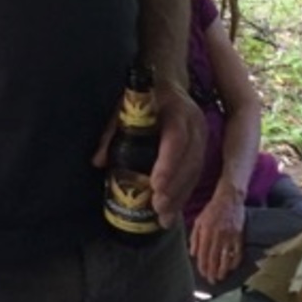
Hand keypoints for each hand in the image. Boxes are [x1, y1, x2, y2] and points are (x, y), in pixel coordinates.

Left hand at [93, 78, 203, 228]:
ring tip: (163, 216)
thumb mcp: (125, 106)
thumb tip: (98, 161)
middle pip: (189, 160)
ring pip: (195, 170)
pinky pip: (197, 174)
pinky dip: (184, 193)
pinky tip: (172, 210)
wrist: (169, 84)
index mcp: (176, 109)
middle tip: (158, 207)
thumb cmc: (144, 97)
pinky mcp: (203, 149)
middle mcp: (194, 124)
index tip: (156, 185)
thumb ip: (111, 132)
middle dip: (174, 187)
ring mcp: (202, 137)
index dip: (168, 163)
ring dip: (180, 196)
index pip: (176, 138)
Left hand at [189, 189, 245, 282]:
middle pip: (214, 258)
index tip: (202, 274)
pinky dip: (235, 262)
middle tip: (211, 281)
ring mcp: (230, 236)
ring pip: (226, 258)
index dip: (203, 265)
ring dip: (222, 270)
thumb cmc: (211, 210)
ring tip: (220, 278)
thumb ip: (195, 237)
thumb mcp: (199, 220)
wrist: (229, 199)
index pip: (203, 253)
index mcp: (206, 231)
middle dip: (212, 271)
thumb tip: (193, 254)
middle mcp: (217, 235)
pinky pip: (238, 253)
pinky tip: (231, 268)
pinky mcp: (239, 236)